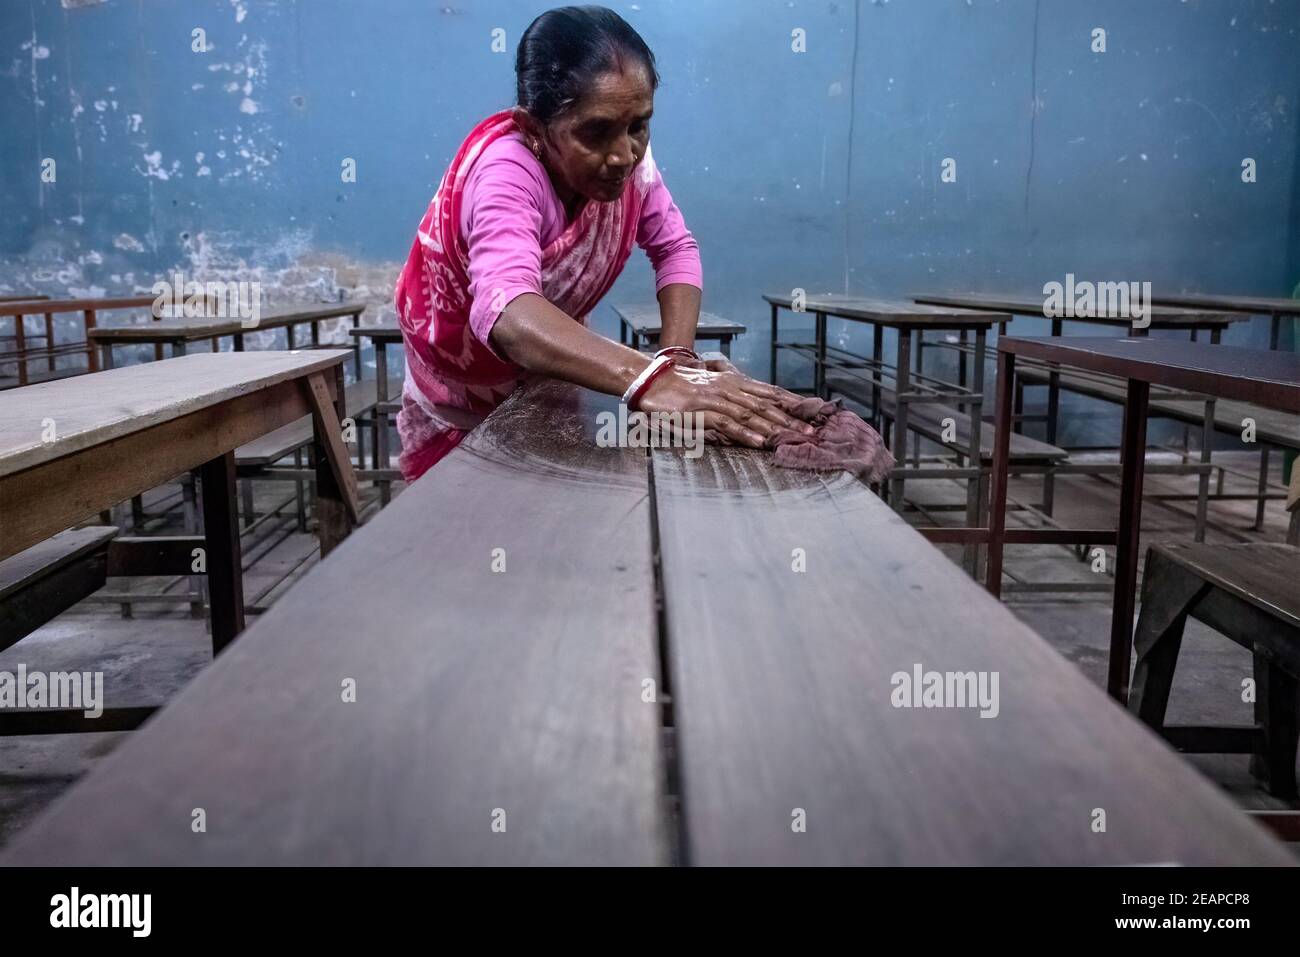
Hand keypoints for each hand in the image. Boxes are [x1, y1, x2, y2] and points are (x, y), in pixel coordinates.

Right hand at [637, 363, 814, 448]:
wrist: (652, 381)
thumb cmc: (679, 385)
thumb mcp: (710, 386)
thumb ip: (730, 397)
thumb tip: (748, 412)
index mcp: (733, 381)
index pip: (769, 391)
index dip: (791, 402)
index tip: (811, 412)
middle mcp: (729, 387)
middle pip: (766, 404)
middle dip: (791, 419)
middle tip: (811, 432)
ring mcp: (716, 399)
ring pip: (752, 414)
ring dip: (774, 427)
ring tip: (793, 438)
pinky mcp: (702, 411)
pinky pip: (728, 424)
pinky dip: (745, 433)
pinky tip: (759, 441)